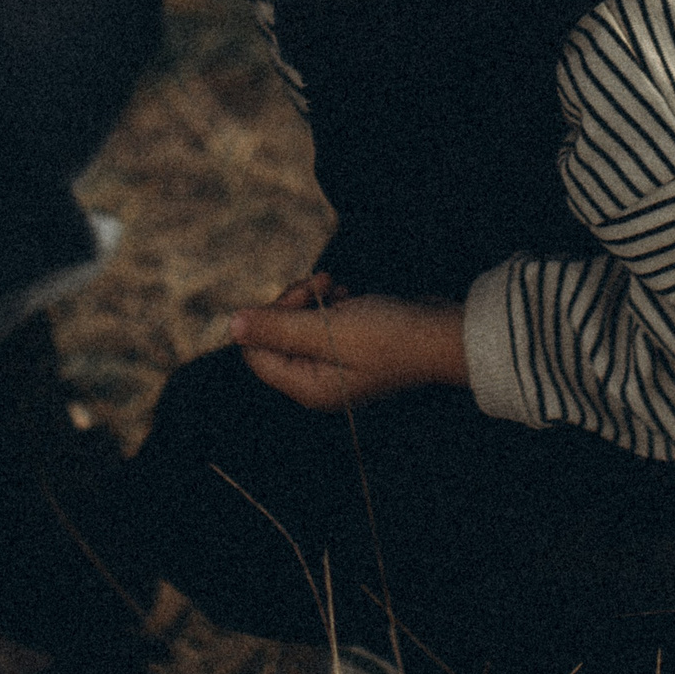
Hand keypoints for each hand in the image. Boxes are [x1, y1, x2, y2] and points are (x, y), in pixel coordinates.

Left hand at [229, 274, 469, 411]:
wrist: (443, 334)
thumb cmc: (389, 336)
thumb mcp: (329, 329)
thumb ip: (278, 328)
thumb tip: (231, 325)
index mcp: (308, 388)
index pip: (256, 354)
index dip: (268, 319)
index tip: (297, 298)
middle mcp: (317, 381)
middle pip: (276, 336)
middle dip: (292, 303)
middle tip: (320, 285)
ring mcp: (333, 364)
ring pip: (298, 323)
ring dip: (312, 297)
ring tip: (339, 287)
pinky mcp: (349, 346)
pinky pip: (321, 320)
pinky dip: (331, 302)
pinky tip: (350, 294)